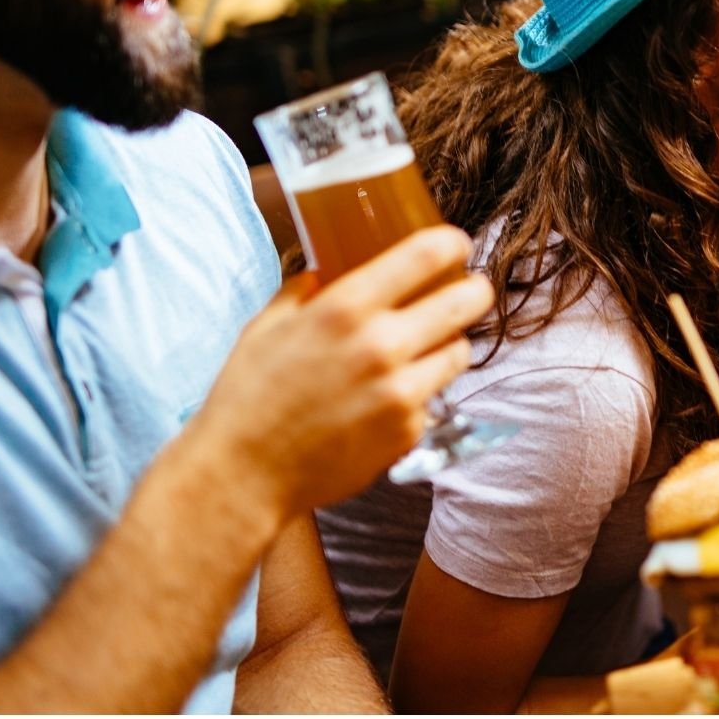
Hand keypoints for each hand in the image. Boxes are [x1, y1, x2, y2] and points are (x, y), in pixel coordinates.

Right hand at [193, 225, 492, 516]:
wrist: (244, 475)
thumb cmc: (247, 397)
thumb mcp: (266, 327)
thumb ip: (302, 291)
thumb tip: (324, 270)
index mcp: (345, 308)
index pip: (426, 255)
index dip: (451, 244)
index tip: (455, 246)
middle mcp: (382, 345)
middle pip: (467, 301)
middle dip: (474, 291)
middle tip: (469, 291)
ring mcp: (402, 392)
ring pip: (460, 350)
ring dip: (448, 343)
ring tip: (426, 346)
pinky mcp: (409, 431)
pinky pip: (433, 397)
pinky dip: (420, 392)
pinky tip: (389, 398)